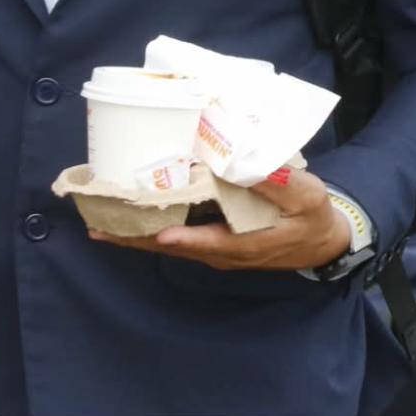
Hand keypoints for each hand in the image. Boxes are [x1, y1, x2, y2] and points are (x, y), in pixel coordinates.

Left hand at [87, 167, 351, 272]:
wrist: (320, 243)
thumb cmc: (312, 218)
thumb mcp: (306, 196)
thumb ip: (276, 184)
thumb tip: (242, 165)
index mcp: (242, 242)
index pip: (203, 240)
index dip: (178, 236)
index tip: (153, 230)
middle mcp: (219, 251)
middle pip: (170, 246)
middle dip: (133, 237)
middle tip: (95, 226)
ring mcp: (214, 250)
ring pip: (167, 244)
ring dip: (134, 235)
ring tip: (100, 223)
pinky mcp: (213, 243)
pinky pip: (176, 238)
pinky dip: (150, 230)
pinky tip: (132, 218)